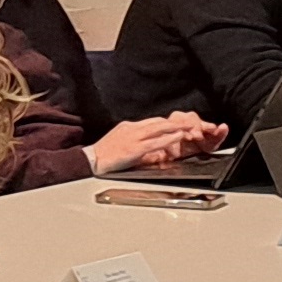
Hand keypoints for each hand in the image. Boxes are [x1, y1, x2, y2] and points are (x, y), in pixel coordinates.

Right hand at [89, 112, 221, 174]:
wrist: (91, 160)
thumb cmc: (104, 154)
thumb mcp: (122, 143)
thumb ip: (137, 143)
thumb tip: (151, 148)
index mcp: (129, 127)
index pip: (153, 121)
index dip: (168, 123)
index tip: (178, 124)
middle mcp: (133, 129)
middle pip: (159, 122)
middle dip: (176, 122)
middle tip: (190, 122)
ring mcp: (134, 138)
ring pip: (159, 129)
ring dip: (176, 127)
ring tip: (190, 126)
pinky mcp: (134, 149)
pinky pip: (155, 142)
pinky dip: (169, 139)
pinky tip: (178, 137)